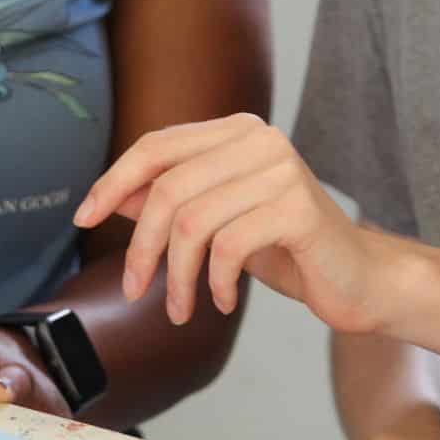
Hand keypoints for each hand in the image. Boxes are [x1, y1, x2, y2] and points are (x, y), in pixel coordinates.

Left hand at [73, 113, 384, 332]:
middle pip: (168, 188)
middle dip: (142, 246)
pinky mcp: (297, 208)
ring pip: (192, 222)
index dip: (113, 181)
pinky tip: (223, 302)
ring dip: (177, 276)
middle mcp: (258, 139)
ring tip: (181, 308)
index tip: (82, 218)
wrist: (357, 278)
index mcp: (236, 130)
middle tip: (134, 289)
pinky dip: (214, 282)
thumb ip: (170, 200)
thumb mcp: (217, 221)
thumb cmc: (283, 247)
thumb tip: (112, 197)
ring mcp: (281, 169)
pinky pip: (228, 247)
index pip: (156, 146)